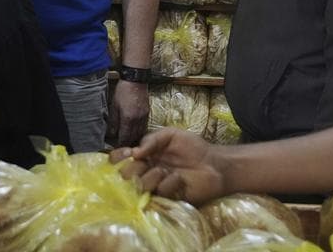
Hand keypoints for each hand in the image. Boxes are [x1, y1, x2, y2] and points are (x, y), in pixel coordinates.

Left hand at [108, 80, 148, 145]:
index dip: (121, 144)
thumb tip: (110, 134)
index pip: (125, 137)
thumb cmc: (122, 91)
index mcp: (128, 118)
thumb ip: (113, 121)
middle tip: (122, 148)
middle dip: (128, 144)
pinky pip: (144, 126)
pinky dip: (139, 132)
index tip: (116, 149)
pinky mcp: (147, 112)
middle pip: (134, 137)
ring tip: (128, 142)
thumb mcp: (114, 105)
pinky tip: (135, 132)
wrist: (136, 79)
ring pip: (140, 133)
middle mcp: (138, 119)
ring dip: (135, 139)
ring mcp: (144, 116)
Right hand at [109, 127, 224, 203]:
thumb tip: (134, 153)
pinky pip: (161, 192)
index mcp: (144, 156)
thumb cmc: (193, 147)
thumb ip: (151, 140)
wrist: (214, 163)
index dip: (118, 158)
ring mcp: (156, 186)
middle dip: (132, 169)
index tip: (127, 154)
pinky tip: (180, 178)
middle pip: (125, 175)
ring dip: (152, 175)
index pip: (120, 158)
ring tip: (166, 170)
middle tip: (144, 163)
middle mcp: (146, 172)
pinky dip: (170, 182)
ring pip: (141, 185)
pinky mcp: (168, 198)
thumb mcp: (171, 135)